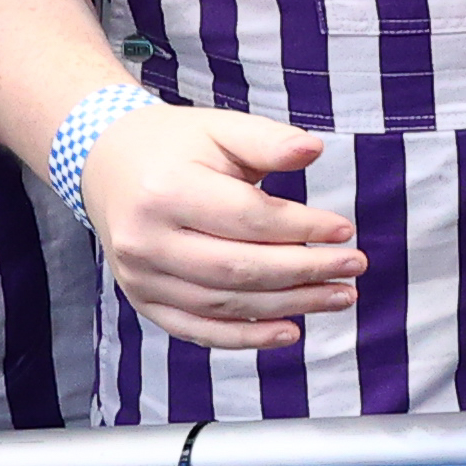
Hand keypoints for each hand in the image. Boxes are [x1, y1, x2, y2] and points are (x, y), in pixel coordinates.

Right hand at [79, 100, 348, 350]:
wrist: (111, 166)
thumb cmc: (178, 145)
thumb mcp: (222, 128)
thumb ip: (268, 140)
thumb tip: (314, 149)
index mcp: (167, 190)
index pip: (248, 219)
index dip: (302, 228)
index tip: (345, 231)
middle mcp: (147, 240)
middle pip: (238, 268)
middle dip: (305, 272)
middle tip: (354, 267)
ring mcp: (141, 277)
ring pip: (225, 303)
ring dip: (289, 306)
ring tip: (339, 296)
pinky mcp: (144, 300)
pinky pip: (198, 330)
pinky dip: (246, 338)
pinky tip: (290, 332)